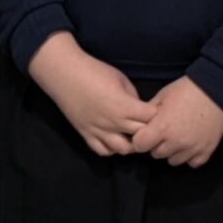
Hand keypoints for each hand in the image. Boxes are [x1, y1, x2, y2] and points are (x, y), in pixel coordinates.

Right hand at [27, 33, 151, 155]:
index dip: (156, 115)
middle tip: (148, 124)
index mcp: (125, 106)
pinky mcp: (86, 135)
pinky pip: (102, 151)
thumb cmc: (94, 71)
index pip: (151, 118)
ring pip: (124, 150)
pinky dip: (111, 148)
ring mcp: (99, 131)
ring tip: (131, 134)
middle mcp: (114, 123)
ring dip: (131, 144)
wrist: (65, 74)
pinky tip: (114, 139)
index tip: (156, 110)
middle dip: (148, 131)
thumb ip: (133, 97)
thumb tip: (140, 109)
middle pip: (141, 136)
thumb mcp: (121, 79)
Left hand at [132, 76, 222, 167]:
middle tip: (163, 132)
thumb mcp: (163, 95)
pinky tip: (191, 144)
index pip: (140, 145)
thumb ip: (148, 111)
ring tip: (178, 137)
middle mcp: (175, 142)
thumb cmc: (187, 90)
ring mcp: (191, 149)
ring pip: (173, 161)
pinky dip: (190, 156)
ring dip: (172, 151)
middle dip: (156, 144)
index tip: (145, 133)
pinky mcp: (206, 151)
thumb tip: (139, 122)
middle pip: (155, 154)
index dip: (140, 139)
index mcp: (162, 128)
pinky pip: (192, 163)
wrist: (217, 90)